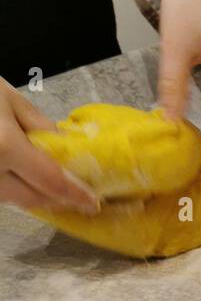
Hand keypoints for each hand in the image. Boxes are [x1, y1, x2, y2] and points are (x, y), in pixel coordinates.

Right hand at [0, 79, 98, 213]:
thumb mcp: (8, 98)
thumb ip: (40, 127)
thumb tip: (65, 148)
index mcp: (3, 146)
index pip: (50, 181)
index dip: (75, 194)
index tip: (93, 202)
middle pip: (33, 198)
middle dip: (58, 200)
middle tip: (79, 198)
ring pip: (13, 199)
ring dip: (36, 196)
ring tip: (55, 190)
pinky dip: (14, 189)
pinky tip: (25, 181)